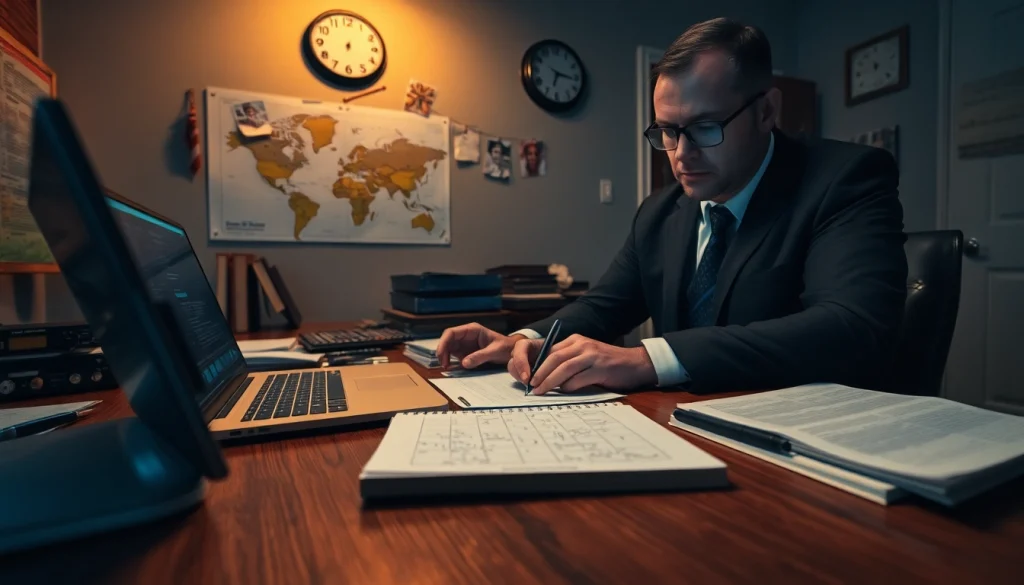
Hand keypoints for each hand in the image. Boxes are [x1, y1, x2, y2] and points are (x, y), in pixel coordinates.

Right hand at [436, 323, 523, 370]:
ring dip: (445, 357)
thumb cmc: (504, 347)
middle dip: (442, 351)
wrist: (512, 351)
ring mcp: (464, 344)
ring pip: (448, 348)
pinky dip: (451, 361)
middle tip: (444, 365)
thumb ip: (480, 356)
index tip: (441, 355)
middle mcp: (465, 335)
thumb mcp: (494, 351)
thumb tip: (464, 363)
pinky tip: (452, 368)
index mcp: (471, 330)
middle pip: (447, 340)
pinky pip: (454, 356)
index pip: (451, 333)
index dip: (443, 342)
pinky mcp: (465, 352)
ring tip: (447, 367)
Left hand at [511, 334, 656, 394]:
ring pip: (564, 368)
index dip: (537, 365)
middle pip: (554, 358)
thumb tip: (545, 377)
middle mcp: (583, 345)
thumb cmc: (608, 364)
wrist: (636, 364)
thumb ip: (568, 363)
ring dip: (550, 381)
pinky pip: (579, 378)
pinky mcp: (601, 368)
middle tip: (531, 386)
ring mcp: (592, 355)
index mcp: (576, 341)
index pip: (550, 351)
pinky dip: (569, 387)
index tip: (529, 378)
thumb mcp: (586, 357)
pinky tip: (564, 392)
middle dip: (540, 373)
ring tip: (540, 391)